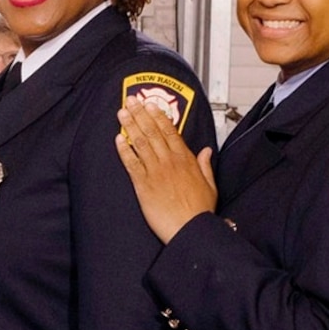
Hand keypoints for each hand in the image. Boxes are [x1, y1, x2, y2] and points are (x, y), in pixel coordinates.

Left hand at [118, 105, 217, 243]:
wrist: (190, 229)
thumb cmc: (199, 212)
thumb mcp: (210, 185)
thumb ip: (206, 165)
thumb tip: (207, 151)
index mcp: (186, 160)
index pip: (170, 131)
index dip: (158, 116)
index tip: (151, 105)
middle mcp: (170, 162)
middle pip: (153, 132)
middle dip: (141, 114)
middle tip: (131, 101)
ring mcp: (155, 172)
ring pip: (141, 143)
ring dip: (130, 126)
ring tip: (122, 112)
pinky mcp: (143, 185)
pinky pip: (131, 163)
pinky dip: (124, 150)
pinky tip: (118, 139)